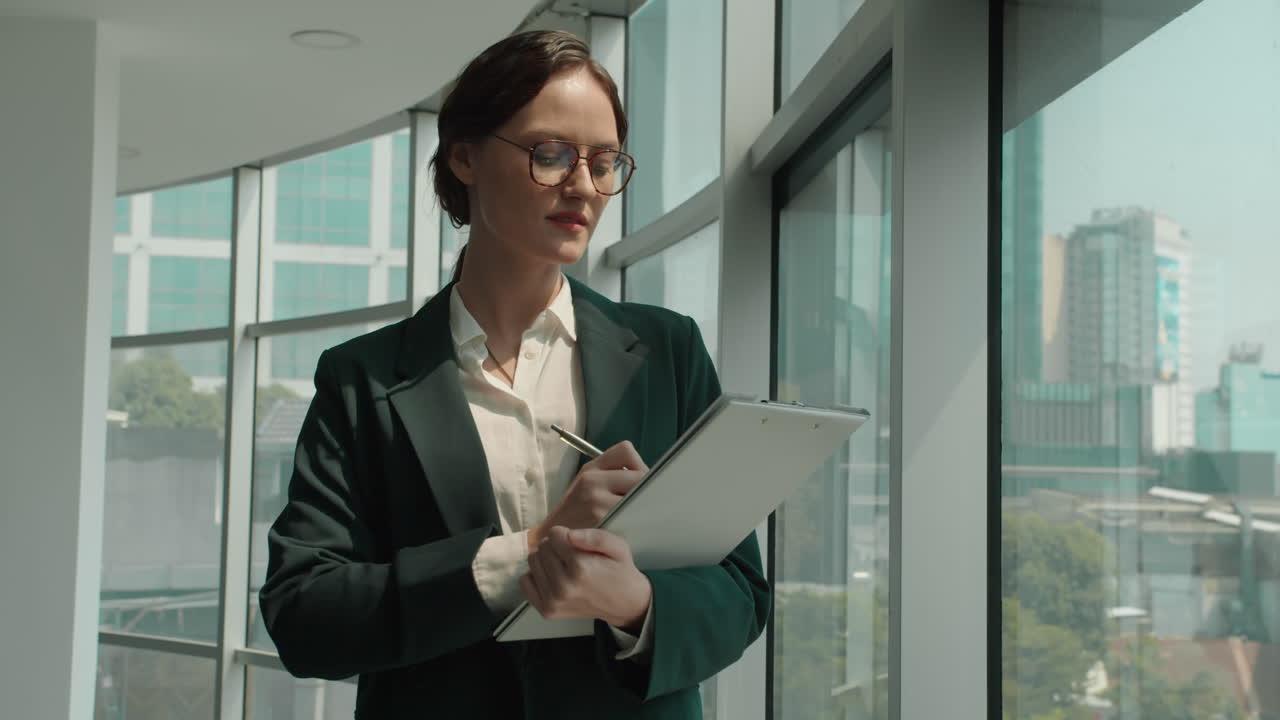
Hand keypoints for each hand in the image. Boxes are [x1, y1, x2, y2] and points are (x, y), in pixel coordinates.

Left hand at [521, 526, 651, 631]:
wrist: (623, 604)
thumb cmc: (619, 571)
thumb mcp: (618, 547)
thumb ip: (595, 536)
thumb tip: (568, 535)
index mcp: (581, 568)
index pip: (554, 534)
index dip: (566, 534)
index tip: (578, 544)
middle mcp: (563, 586)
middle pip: (542, 547)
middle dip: (556, 546)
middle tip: (572, 556)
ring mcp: (553, 601)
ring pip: (532, 561)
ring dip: (546, 559)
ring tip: (564, 566)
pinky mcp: (547, 611)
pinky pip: (525, 582)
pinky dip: (536, 575)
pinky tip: (553, 577)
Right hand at [528, 441, 647, 548]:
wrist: (554, 541)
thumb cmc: (576, 514)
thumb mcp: (586, 486)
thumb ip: (612, 476)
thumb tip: (649, 477)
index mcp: (590, 469)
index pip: (626, 451)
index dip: (636, 465)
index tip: (635, 481)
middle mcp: (592, 481)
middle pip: (639, 475)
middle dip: (645, 489)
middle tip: (640, 502)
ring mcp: (597, 501)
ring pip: (640, 496)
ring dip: (644, 506)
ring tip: (635, 515)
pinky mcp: (602, 521)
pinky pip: (634, 515)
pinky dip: (637, 520)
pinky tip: (630, 527)